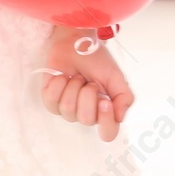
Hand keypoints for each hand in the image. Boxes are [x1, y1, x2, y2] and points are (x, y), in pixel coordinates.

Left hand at [40, 26, 131, 142]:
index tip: (105, 102)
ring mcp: (66, 109)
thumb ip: (124, 97)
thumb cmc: (96, 59)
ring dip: (73, 87)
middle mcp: (85, 112)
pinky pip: (51, 101)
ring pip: (68, 110)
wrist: (76, 42)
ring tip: (76, 76)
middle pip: (86, 119)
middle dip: (88, 94)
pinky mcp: (49, 101)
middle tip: (89, 81)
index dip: (106, 122)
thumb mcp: (116, 76)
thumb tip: (120, 117)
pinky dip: (58, 84)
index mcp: (104, 109)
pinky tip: (62, 76)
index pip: (108, 133)